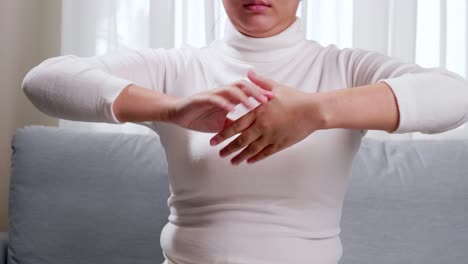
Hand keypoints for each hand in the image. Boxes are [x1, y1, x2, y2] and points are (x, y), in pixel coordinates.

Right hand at [168, 80, 273, 132]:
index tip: (274, 100)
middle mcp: (222, 93)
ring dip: (243, 97)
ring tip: (253, 105)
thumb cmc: (200, 117)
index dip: (260, 94)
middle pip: (243, 86)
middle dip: (256, 92)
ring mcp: (212, 95)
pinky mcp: (201, 99)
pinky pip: (215, 99)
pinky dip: (224, 104)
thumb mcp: (222, 124)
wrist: (178, 114)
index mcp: (228, 97)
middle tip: (268, 100)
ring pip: (231, 90)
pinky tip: (231, 110)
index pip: (247, 91)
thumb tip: (251, 133)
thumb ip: (236, 125)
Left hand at [209, 70, 325, 164]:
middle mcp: (263, 127)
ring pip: (252, 150)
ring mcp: (272, 137)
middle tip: (219, 153)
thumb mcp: (276, 88)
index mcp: (259, 112)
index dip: (223, 134)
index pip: (236, 126)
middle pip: (241, 141)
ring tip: (231, 161)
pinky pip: (265, 153)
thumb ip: (259, 82)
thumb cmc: (295, 98)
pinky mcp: (281, 144)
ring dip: (240, 156)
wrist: (313, 111)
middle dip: (228, 148)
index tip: (214, 140)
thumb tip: (248, 73)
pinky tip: (249, 161)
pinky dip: (256, 158)